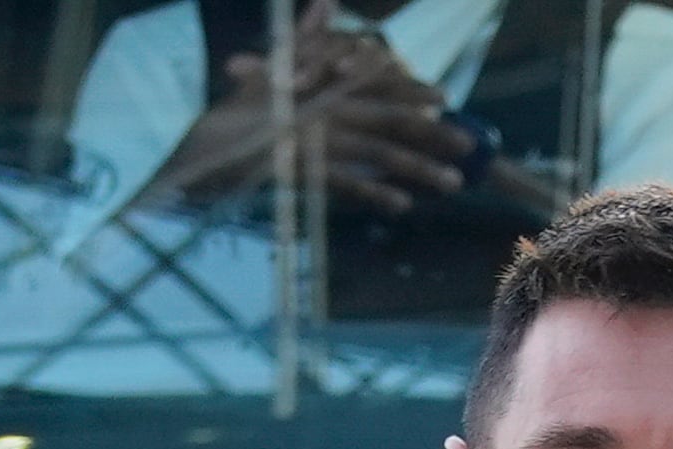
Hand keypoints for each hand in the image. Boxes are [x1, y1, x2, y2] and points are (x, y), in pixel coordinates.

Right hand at [154, 18, 470, 215]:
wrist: (202, 142)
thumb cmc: (238, 110)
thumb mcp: (273, 66)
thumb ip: (307, 39)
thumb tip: (324, 3)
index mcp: (323, 83)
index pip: (376, 82)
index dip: (412, 90)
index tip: (443, 97)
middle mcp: (327, 107)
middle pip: (390, 118)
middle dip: (432, 132)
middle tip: (470, 145)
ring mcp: (316, 139)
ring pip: (378, 153)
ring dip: (418, 167)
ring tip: (452, 183)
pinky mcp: (303, 171)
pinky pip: (345, 184)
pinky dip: (374, 192)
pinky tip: (402, 204)